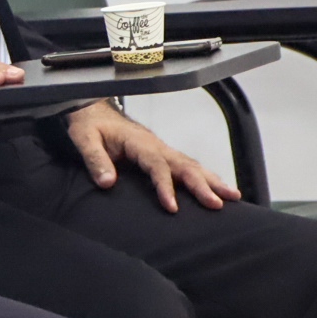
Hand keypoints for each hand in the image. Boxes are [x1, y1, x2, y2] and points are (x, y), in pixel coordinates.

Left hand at [63, 101, 241, 212]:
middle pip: (183, 165)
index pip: (156, 165)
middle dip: (203, 184)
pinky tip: (219, 188)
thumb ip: (95, 160)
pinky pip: (188, 165)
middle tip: (218, 203)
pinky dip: (206, 176)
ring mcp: (161, 149)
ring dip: (212, 180)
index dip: (165, 186)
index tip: (172, 207)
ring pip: (191, 164)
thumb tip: (107, 182)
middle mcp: (155, 145)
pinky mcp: (163, 154)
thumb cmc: (88, 125)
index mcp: (138, 142)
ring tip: (233, 196)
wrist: (92, 110)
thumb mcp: (84, 139)